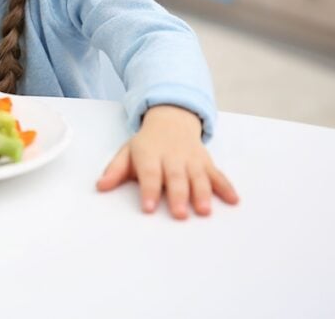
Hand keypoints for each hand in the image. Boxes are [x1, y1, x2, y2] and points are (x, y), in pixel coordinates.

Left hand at [95, 105, 237, 218]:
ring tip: (205, 210)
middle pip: (176, 177)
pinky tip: (234, 200)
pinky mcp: (206, 162)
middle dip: (178, 195)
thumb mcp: (127, 152)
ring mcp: (191, 159)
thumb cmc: (147, 144)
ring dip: (203, 193)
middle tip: (179, 214)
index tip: (148, 208)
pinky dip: (226, 187)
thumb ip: (115, 170)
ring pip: (198, 176)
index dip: (148, 190)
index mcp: (150, 154)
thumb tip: (100, 187)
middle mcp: (172, 157)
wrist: (172, 120)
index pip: (149, 173)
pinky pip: (218, 174)